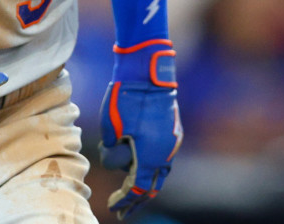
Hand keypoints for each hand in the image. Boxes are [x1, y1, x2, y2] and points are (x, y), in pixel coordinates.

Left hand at [98, 39, 182, 218]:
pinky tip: (144, 164)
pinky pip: (164, 157)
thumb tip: (115, 154)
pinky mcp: (173, 131)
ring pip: (160, 171)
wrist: (150, 72)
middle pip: (152, 186)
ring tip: (130, 185)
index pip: (136, 188)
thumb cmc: (127, 98)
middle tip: (124, 210)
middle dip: (137, 200)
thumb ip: (111, 150)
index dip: (124, 200)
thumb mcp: (110, 128)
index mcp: (151, 156)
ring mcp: (173, 142)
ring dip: (145, 180)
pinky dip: (152, 165)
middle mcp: (166, 153)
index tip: (113, 207)